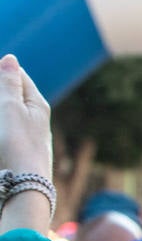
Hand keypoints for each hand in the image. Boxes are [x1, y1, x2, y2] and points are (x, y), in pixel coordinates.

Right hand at [0, 55, 50, 176]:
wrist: (25, 182)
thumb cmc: (18, 142)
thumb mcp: (11, 107)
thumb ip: (9, 83)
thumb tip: (11, 58)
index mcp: (38, 103)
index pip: (19, 76)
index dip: (1, 72)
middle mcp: (36, 117)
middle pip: (13, 94)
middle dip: (2, 90)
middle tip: (3, 110)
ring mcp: (28, 133)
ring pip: (10, 110)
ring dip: (3, 105)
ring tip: (4, 125)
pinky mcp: (19, 146)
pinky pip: (8, 127)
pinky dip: (4, 122)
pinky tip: (4, 127)